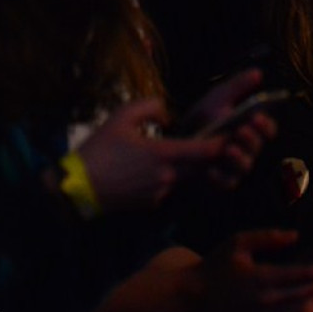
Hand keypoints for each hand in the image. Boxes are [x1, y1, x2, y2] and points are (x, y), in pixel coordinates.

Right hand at [79, 98, 273, 209]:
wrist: (76, 189)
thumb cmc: (98, 150)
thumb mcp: (121, 117)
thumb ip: (150, 107)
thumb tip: (168, 112)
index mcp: (163, 154)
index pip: (205, 150)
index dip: (223, 143)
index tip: (236, 134)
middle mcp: (168, 176)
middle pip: (203, 167)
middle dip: (215, 157)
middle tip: (224, 143)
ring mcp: (161, 192)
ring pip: (188, 178)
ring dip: (193, 168)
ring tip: (192, 154)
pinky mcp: (152, 203)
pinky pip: (170, 188)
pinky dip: (172, 178)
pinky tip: (159, 170)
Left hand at [181, 68, 277, 189]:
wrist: (177, 140)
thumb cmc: (202, 118)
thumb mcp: (218, 98)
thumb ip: (238, 86)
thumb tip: (258, 72)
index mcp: (251, 129)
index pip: (268, 129)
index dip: (265, 125)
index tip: (256, 117)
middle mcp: (247, 149)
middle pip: (258, 147)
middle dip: (252, 139)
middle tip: (241, 130)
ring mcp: (235, 166)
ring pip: (246, 166)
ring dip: (239, 157)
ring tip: (228, 148)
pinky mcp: (220, 181)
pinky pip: (226, 183)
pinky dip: (219, 177)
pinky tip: (210, 169)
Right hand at [192, 230, 312, 311]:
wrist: (194, 296)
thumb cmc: (215, 264)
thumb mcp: (238, 242)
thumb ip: (268, 237)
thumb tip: (296, 236)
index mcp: (262, 279)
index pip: (304, 274)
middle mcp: (267, 300)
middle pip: (308, 290)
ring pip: (302, 304)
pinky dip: (304, 302)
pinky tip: (312, 290)